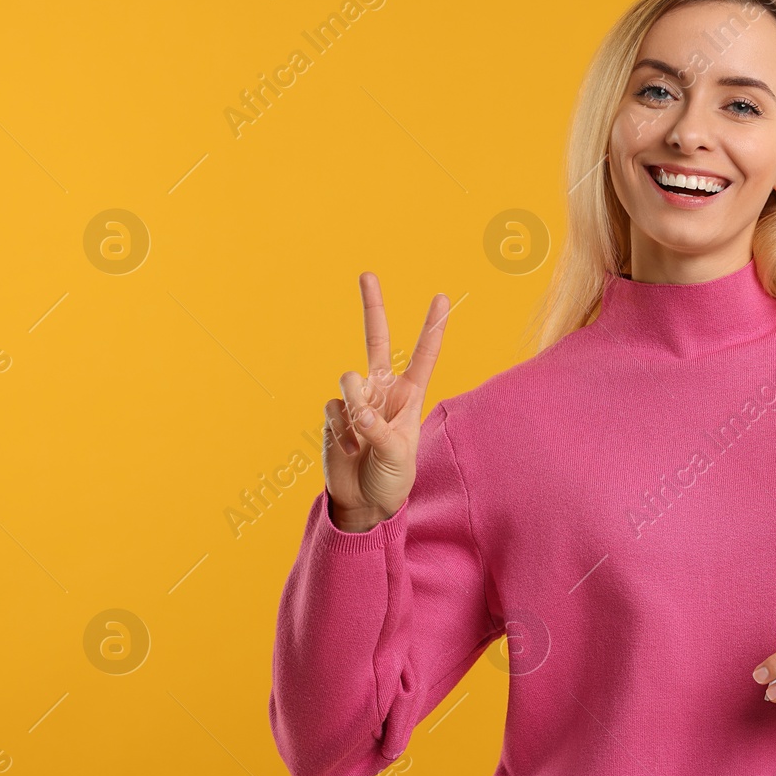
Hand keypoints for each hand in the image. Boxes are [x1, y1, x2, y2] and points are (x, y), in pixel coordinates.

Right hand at [323, 272, 449, 531]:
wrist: (365, 501)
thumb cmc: (393, 477)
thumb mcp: (398, 455)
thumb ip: (378, 428)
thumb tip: (355, 407)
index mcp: (410, 396)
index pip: (423, 355)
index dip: (432, 327)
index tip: (441, 297)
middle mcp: (383, 390)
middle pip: (376, 339)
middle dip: (372, 306)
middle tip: (367, 273)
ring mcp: (357, 399)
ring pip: (350, 380)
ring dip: (356, 405)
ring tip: (361, 435)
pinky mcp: (334, 414)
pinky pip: (334, 410)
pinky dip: (340, 432)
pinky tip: (348, 449)